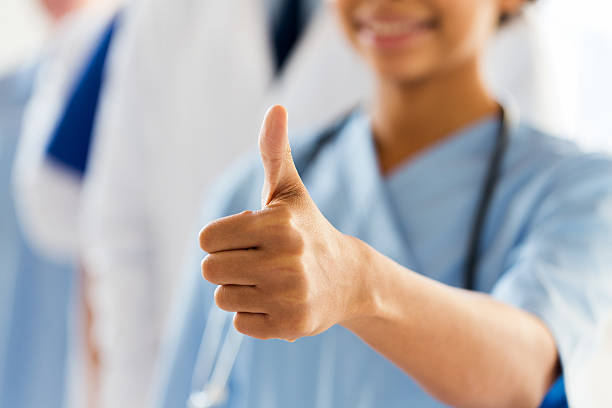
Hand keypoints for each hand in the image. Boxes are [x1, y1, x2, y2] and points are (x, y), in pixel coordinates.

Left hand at [200, 106, 371, 340]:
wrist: (350, 278)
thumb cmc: (308, 228)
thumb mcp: (290, 190)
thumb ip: (274, 150)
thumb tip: (276, 107)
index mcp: (278, 224)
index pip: (207, 239)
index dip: (224, 238)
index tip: (250, 237)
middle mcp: (285, 261)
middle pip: (210, 271)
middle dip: (228, 264)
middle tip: (259, 260)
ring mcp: (289, 297)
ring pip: (223, 298)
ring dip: (240, 289)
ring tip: (271, 281)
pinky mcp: (290, 327)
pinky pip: (240, 323)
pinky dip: (254, 313)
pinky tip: (279, 301)